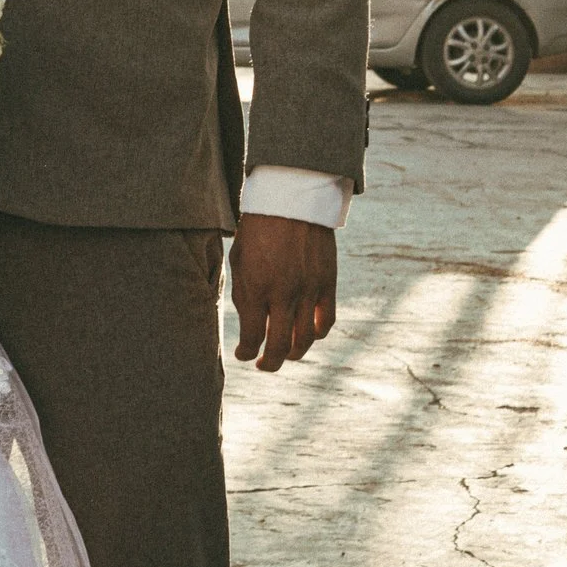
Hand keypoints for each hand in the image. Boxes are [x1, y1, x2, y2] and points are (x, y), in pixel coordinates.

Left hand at [229, 213, 335, 372]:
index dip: (246, 352)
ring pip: (305, 340)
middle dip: (269, 363)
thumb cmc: (257, 229)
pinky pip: (327, 321)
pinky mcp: (328, 284)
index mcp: (256, 287)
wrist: (291, 201)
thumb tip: (250, 327)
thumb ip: (244, 295)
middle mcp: (283, 294)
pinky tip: (307, 334)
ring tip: (284, 354)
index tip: (243, 354)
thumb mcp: (239, 259)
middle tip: (263, 365)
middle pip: (279, 347)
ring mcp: (309, 291)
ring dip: (293, 353)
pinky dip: (317, 334)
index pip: (252, 337)